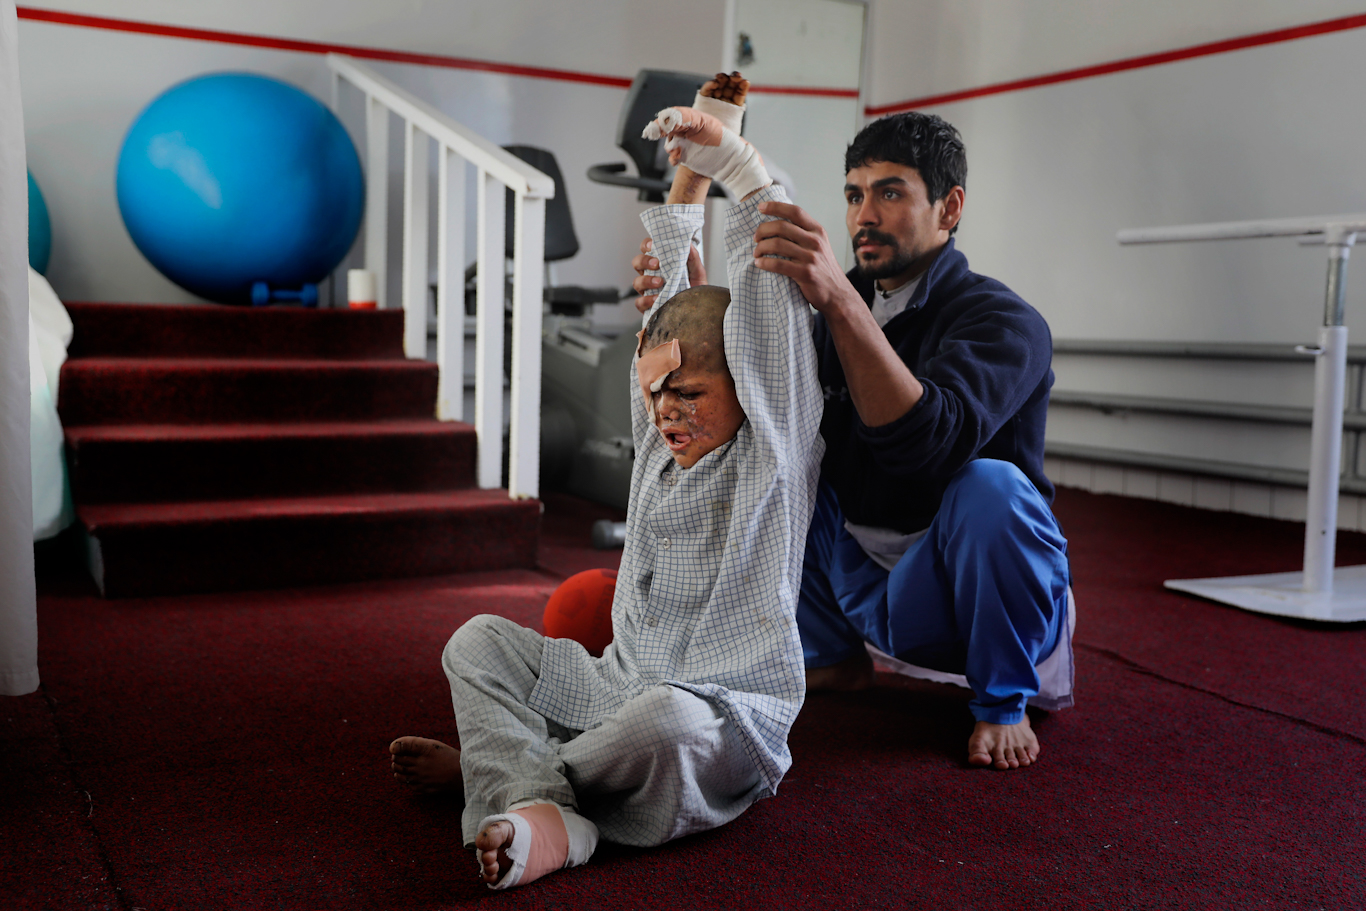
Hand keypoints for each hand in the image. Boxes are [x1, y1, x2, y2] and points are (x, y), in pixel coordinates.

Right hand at [630, 238, 707, 313]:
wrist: (698, 309)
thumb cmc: (695, 290)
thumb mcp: (698, 273)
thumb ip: (693, 258)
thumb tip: (688, 244)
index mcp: (660, 264)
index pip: (647, 249)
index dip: (646, 245)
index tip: (652, 245)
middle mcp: (651, 275)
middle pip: (637, 263)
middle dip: (644, 261)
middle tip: (657, 264)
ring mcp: (648, 291)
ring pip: (636, 282)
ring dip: (646, 280)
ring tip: (659, 282)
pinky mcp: (648, 306)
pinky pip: (639, 302)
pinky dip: (646, 300)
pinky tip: (656, 298)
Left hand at [752, 201, 860, 316]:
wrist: (837, 294)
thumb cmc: (822, 269)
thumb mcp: (819, 246)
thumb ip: (804, 234)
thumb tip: (778, 223)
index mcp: (817, 231)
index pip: (795, 212)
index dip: (775, 207)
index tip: (760, 208)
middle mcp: (815, 241)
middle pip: (781, 226)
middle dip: (763, 230)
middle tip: (755, 238)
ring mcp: (811, 257)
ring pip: (777, 244)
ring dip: (761, 247)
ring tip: (756, 253)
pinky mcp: (805, 273)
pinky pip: (778, 264)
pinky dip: (765, 263)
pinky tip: (759, 264)